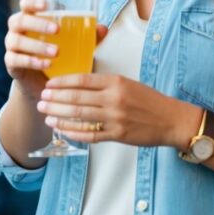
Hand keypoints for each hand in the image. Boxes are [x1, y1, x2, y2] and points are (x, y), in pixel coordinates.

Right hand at [3, 0, 107, 100]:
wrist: (44, 83)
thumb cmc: (58, 56)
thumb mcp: (74, 44)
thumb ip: (87, 36)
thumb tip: (103, 28)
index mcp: (30, 19)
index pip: (25, 4)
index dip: (32, 2)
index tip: (46, 5)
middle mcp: (17, 30)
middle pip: (18, 20)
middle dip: (37, 24)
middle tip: (57, 30)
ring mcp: (12, 47)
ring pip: (16, 41)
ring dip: (37, 45)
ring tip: (56, 52)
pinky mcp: (11, 64)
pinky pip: (15, 60)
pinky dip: (31, 61)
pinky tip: (46, 64)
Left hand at [37, 73, 196, 148]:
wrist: (171, 119)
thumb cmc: (150, 101)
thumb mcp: (129, 83)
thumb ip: (107, 84)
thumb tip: (80, 86)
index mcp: (116, 82)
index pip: (82, 80)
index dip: (63, 82)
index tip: (49, 84)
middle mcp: (114, 98)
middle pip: (77, 98)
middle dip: (55, 100)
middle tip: (41, 100)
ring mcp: (115, 118)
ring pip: (80, 116)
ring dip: (60, 116)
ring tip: (46, 115)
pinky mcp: (118, 134)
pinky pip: (90, 134)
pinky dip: (74, 132)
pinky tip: (63, 130)